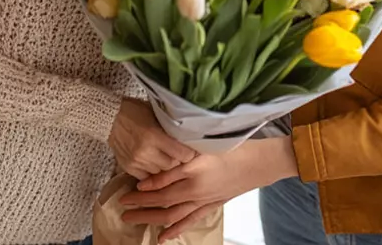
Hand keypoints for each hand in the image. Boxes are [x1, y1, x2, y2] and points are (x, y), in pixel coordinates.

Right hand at [108, 98, 195, 180]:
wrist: (109, 117)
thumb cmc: (135, 110)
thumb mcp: (155, 112)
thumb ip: (170, 126)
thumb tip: (189, 135)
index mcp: (154, 135)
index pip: (182, 154)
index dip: (190, 153)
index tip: (193, 150)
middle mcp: (145, 152)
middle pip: (172, 166)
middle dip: (178, 161)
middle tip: (181, 154)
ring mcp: (136, 162)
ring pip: (160, 174)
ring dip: (165, 168)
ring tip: (167, 158)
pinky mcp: (128, 168)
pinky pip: (147, 178)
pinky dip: (152, 172)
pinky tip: (154, 163)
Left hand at [120, 137, 297, 241]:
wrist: (259, 162)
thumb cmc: (231, 146)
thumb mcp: (200, 148)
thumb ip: (175, 161)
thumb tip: (150, 173)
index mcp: (190, 176)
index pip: (158, 189)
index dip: (140, 194)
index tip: (124, 195)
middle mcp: (195, 192)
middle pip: (162, 205)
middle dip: (141, 210)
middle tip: (122, 212)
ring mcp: (204, 201)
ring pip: (174, 216)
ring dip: (154, 220)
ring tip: (136, 224)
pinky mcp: (212, 204)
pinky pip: (191, 220)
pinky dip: (177, 229)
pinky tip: (165, 236)